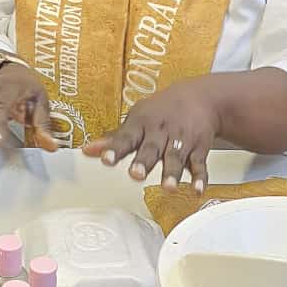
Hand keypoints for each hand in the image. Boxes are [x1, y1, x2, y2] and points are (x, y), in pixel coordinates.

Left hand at [84, 78, 220, 190]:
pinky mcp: (199, 148)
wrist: (199, 97)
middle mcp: (161, 132)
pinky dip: (199, 177)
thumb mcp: (136, 120)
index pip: (126, 137)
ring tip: (168, 187)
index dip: (115, 149)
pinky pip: (199, 164)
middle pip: (151, 148)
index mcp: (141, 124)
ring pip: (176, 157)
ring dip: (172, 172)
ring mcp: (181, 139)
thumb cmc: (161, 111)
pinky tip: (197, 189)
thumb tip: (86, 151)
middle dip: (143, 162)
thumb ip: (114, 139)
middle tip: (135, 174)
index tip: (106, 159)